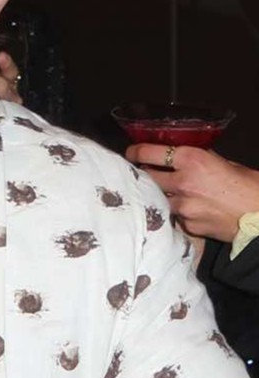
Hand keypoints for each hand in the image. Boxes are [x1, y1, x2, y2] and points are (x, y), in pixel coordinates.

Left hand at [124, 144, 258, 241]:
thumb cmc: (251, 187)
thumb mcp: (226, 164)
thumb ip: (202, 159)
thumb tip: (184, 157)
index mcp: (192, 160)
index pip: (148, 153)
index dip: (136, 152)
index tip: (131, 153)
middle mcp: (182, 182)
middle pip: (147, 176)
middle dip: (146, 173)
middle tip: (148, 172)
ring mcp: (182, 206)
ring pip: (159, 197)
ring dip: (162, 194)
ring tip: (174, 192)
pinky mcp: (187, 225)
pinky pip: (175, 215)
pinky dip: (178, 212)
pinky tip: (191, 210)